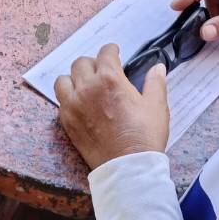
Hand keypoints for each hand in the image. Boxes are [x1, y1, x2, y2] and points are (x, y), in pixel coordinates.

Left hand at [55, 43, 169, 170]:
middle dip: (93, 64)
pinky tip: (80, 103)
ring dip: (74, 79)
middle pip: (81, 63)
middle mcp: (87, 88)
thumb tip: (158, 68)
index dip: (111, 51)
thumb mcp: (156, 107)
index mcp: (110, 79)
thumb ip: (155, 83)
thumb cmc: (144, 137)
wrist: (128, 168)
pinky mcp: (67, 121)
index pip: (105, 53)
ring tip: (85, 86)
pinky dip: (68, 97)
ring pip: (64, 79)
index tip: (114, 53)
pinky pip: (61, 100)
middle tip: (102, 72)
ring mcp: (73, 105)